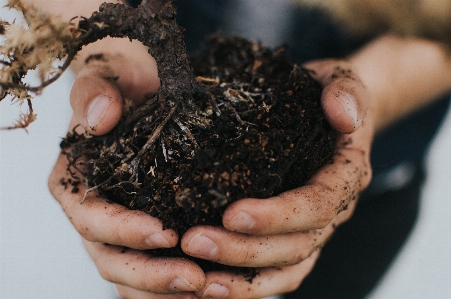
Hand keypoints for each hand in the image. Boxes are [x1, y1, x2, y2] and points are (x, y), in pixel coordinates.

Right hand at [48, 39, 205, 297]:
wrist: (140, 88)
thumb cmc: (120, 83)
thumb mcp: (105, 76)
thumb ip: (95, 93)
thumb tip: (100, 118)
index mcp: (76, 184)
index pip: (91, 218)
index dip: (122, 230)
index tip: (163, 232)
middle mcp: (95, 214)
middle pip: (112, 259)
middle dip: (151, 274)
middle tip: (193, 278)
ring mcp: (121, 228)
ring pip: (134, 276)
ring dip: (166, 290)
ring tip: (206, 288)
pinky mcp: (149, 232)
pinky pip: (157, 268)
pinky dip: (175, 286)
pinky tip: (210, 285)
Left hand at [179, 59, 373, 297]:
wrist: (328, 112)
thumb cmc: (325, 94)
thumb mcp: (340, 79)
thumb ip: (345, 91)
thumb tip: (342, 115)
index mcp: (345, 175)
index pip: (316, 205)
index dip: (278, 215)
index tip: (231, 213)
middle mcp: (333, 211)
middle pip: (296, 246)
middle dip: (245, 250)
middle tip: (194, 242)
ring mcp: (314, 228)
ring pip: (285, 269)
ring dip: (242, 279)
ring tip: (197, 280)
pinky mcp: (293, 236)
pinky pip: (276, 272)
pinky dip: (246, 285)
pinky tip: (210, 285)